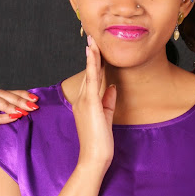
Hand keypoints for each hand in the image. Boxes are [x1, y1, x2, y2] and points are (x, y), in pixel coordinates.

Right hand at [0, 89, 38, 163]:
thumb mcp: (15, 129)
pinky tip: (13, 118)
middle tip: (31, 107)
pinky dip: (0, 117)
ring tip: (22, 113)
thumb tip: (37, 106)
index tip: (35, 99)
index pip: (6, 93)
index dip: (21, 94)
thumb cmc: (7, 148)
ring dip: (8, 105)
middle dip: (17, 99)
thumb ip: (21, 116)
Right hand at [72, 36, 116, 171]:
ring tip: (93, 40)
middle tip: (93, 37)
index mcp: (86, 104)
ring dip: (92, 55)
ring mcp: (84, 101)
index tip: (96, 49)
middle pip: (90, 73)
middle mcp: (82, 100)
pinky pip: (92, 80)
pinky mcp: (90, 104)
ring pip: (90, 73)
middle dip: (92, 55)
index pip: (92, 80)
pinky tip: (93, 53)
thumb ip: (109, 102)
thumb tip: (112, 87)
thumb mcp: (107, 117)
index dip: (94, 64)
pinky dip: (93, 65)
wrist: (94, 158)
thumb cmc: (100, 142)